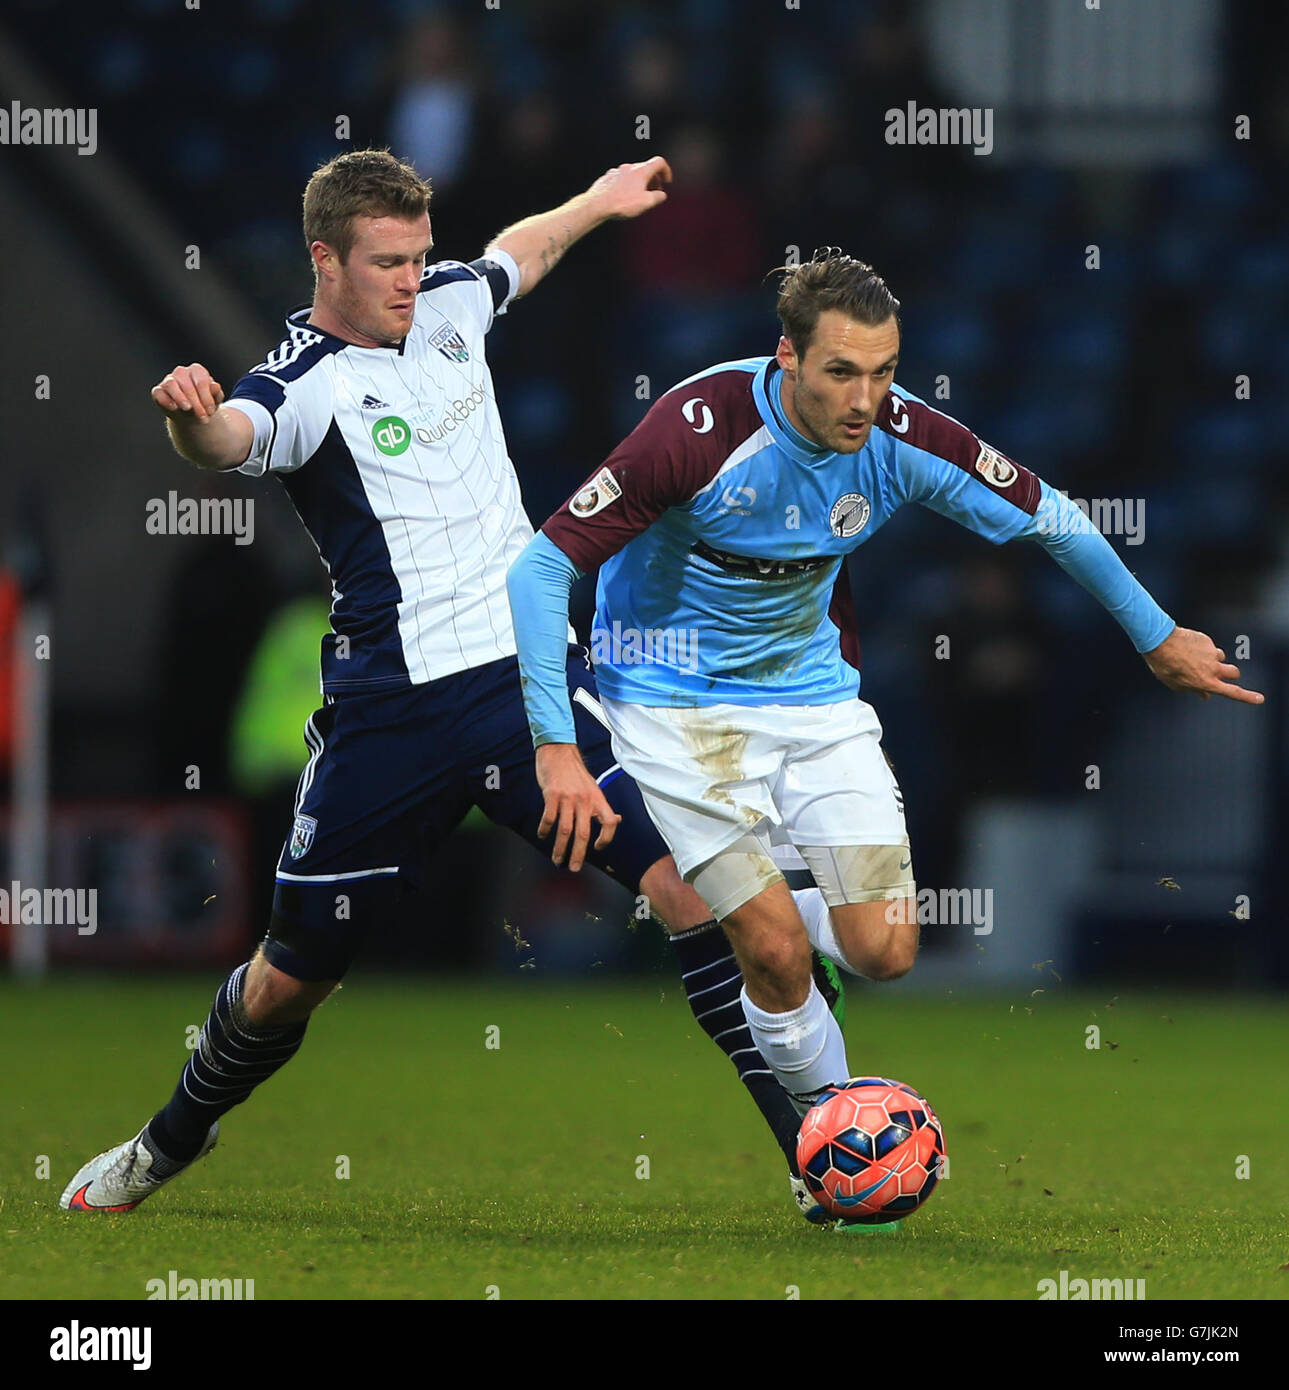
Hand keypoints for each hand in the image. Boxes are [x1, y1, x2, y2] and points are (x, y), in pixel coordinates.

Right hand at [152, 363, 224, 422]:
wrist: (193, 415)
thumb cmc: (205, 404)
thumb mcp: (214, 401)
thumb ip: (216, 394)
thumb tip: (216, 386)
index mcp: (197, 371)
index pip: (201, 381)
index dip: (206, 397)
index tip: (211, 412)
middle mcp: (181, 372)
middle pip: (187, 385)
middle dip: (196, 403)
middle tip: (203, 418)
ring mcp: (168, 380)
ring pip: (171, 384)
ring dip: (180, 398)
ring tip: (188, 409)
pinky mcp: (158, 391)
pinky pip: (158, 392)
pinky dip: (165, 400)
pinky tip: (174, 408)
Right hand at [534, 742, 620, 870]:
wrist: (559, 751)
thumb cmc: (575, 772)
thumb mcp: (593, 787)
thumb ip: (602, 806)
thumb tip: (616, 820)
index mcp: (597, 799)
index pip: (609, 822)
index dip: (606, 839)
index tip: (597, 848)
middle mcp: (585, 800)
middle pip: (584, 833)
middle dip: (578, 854)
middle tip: (574, 867)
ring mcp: (568, 798)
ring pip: (565, 830)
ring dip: (560, 848)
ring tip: (557, 859)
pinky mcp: (552, 795)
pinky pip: (549, 818)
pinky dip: (545, 830)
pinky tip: (542, 835)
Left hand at [586, 157, 671, 220]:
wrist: (597, 204)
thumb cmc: (621, 203)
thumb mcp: (645, 203)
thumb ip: (657, 198)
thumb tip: (661, 195)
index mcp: (641, 171)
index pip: (659, 162)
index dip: (666, 171)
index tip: (666, 181)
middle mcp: (629, 167)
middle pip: (646, 168)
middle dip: (653, 179)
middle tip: (655, 191)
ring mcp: (617, 171)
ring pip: (633, 174)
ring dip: (640, 182)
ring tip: (640, 195)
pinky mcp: (608, 178)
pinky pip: (622, 179)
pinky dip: (628, 185)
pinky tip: (625, 197)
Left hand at [1142, 626, 1264, 704]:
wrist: (1159, 641)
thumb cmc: (1164, 665)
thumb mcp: (1176, 684)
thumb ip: (1194, 689)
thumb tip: (1206, 696)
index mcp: (1206, 682)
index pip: (1232, 692)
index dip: (1247, 697)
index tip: (1260, 699)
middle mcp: (1213, 668)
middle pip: (1234, 672)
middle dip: (1231, 674)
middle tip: (1220, 673)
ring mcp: (1212, 653)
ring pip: (1221, 658)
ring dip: (1214, 660)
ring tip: (1193, 657)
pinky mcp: (1208, 641)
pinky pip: (1210, 647)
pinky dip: (1202, 648)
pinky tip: (1187, 647)